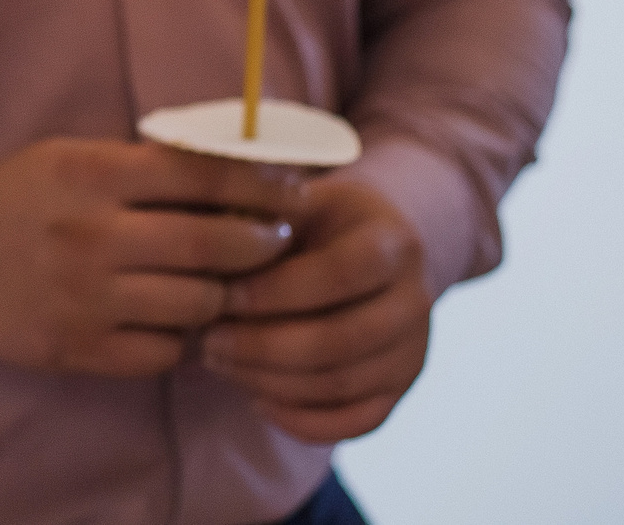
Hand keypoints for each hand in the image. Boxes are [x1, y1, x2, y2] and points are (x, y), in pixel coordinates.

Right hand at [0, 138, 306, 376]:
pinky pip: (164, 351)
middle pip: (215, 245)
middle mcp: (93, 235)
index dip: (264, 184)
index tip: (295, 192)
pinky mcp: (80, 348)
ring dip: (223, 295)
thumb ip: (148, 167)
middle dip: (263, 244)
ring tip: (223, 283)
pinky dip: (179, 337)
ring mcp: (88, 298)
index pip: (204, 174)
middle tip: (275, 243)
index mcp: (93, 174)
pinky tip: (172, 318)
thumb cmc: (24, 198)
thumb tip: (242, 172)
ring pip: (199, 304)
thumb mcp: (76, 159)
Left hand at [201, 175, 431, 441]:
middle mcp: (415, 300)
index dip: (275, 292)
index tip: (220, 295)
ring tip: (218, 361)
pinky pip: (355, 422)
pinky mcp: (400, 389)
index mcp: (392, 241)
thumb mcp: (294, 201)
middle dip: (262, 346)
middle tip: (207, 340)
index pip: (338, 275)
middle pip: (339, 340)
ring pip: (340, 384)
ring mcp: (413, 351)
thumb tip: (207, 249)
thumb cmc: (315, 220)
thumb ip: (260, 218)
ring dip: (270, 381)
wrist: (371, 245)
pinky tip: (256, 399)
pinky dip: (302, 421)